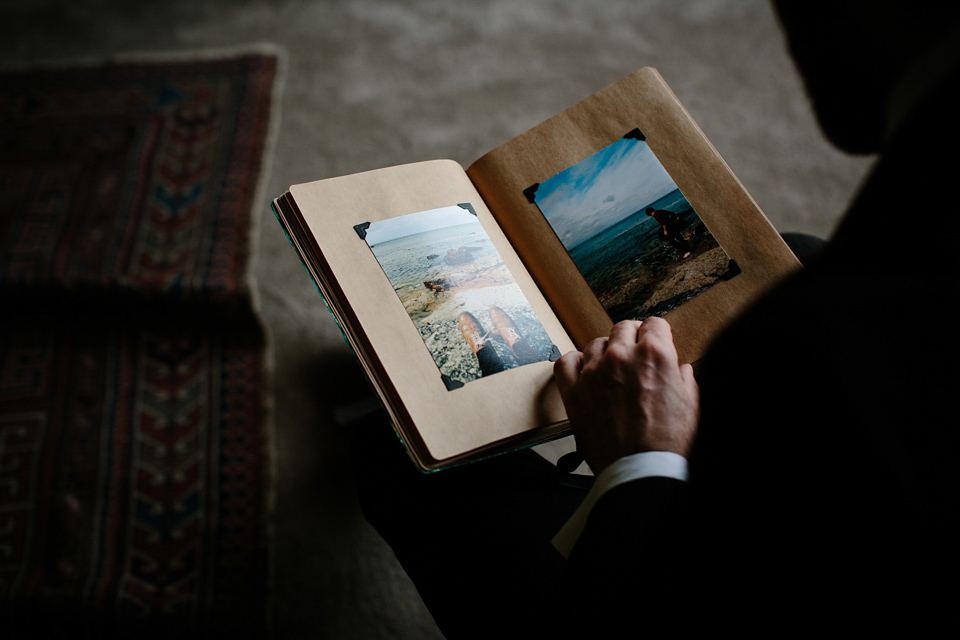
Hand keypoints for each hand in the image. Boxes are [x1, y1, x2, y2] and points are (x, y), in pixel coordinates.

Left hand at [553, 317, 698, 474]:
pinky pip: (566, 362)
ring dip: (605, 351)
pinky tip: (584, 370)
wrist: (640, 470)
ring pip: (596, 344)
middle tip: (635, 350)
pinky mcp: (573, 391)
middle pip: (623, 328)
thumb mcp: (691, 406)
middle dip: (632, 336)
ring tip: (612, 367)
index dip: (658, 333)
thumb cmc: (668, 443)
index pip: (654, 324)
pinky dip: (575, 362)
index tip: (656, 340)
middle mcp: (621, 356)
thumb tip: (681, 371)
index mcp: (655, 355)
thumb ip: (685, 381)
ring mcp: (594, 372)